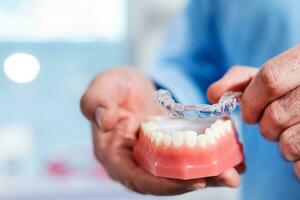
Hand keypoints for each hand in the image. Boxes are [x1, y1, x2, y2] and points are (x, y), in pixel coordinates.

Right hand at [81, 67, 241, 194]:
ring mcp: (153, 157)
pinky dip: (207, 161)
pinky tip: (232, 159)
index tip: (194, 180)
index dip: (165, 183)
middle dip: (195, 182)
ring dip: (207, 175)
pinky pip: (187, 159)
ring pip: (179, 173)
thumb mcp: (101, 88)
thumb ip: (97, 103)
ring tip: (235, 172)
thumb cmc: (112, 87)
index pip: (138, 178)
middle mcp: (135, 162)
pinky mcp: (168, 150)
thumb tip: (104, 121)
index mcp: (114, 155)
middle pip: (164, 181)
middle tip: (227, 177)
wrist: (128, 86)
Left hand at [207, 45, 299, 177]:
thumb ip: (238, 81)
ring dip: (282, 145)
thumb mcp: (267, 76)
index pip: (270, 79)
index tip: (249, 112)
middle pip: (276, 115)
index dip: (252, 101)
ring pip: (290, 142)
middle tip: (271, 124)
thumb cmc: (289, 88)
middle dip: (265, 126)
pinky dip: (297, 163)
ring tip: (290, 134)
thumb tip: (213, 95)